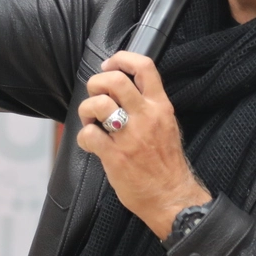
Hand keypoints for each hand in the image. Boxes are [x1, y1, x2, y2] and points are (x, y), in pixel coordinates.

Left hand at [77, 52, 211, 239]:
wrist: (172, 196)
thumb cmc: (166, 164)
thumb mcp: (167, 125)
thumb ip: (148, 106)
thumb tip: (122, 92)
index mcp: (160, 106)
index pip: (145, 67)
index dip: (121, 59)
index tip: (109, 65)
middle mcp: (146, 117)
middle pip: (115, 80)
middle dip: (97, 83)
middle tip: (96, 95)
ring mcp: (130, 136)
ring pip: (99, 104)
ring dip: (87, 109)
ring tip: (91, 120)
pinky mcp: (116, 156)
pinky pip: (89, 135)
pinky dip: (84, 137)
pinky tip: (91, 143)